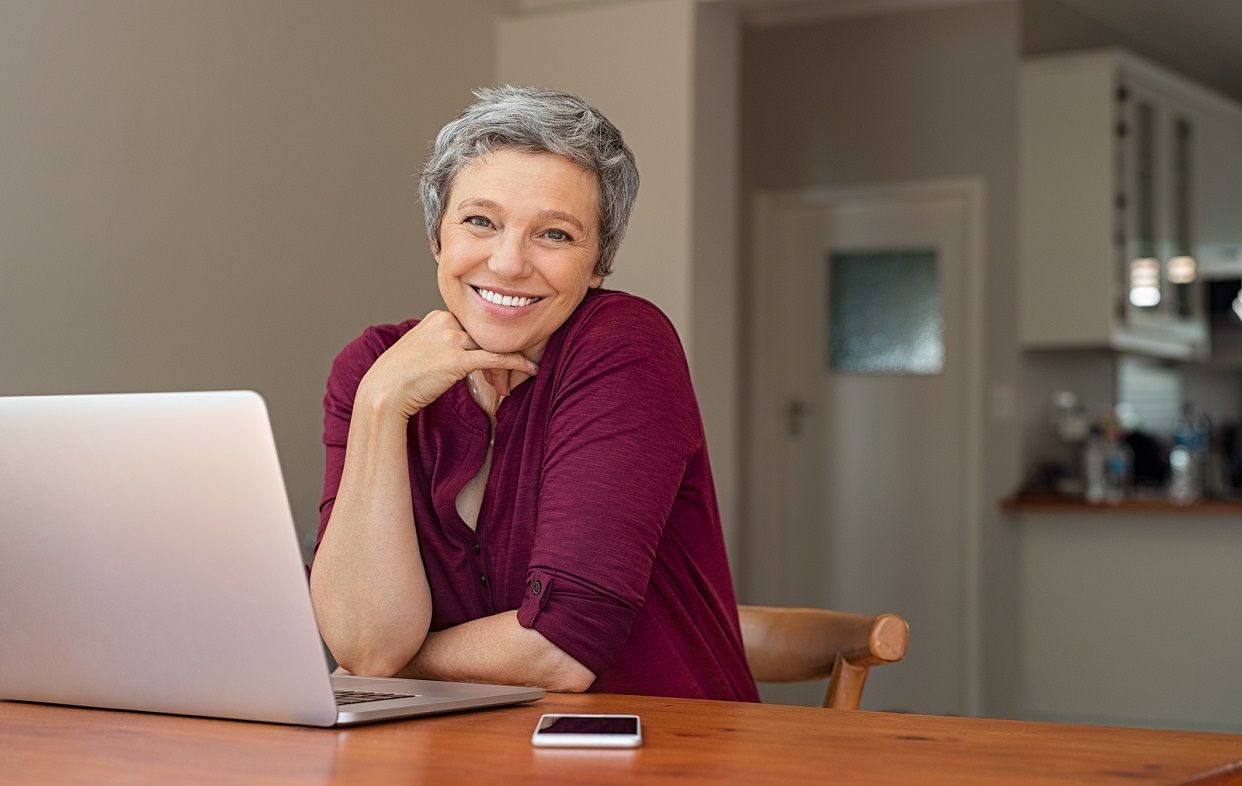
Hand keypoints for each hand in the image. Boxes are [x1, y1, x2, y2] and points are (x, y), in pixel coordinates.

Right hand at [356, 310, 536, 418]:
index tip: (501, 355)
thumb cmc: (401, 375)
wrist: (384, 391)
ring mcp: (452, 339)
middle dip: (503, 349)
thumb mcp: (422, 348)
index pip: (476, 323)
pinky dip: (516, 363)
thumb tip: (465, 351)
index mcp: (439, 316)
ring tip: (526, 368)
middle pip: (487, 332)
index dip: (489, 341)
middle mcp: (446, 322)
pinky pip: (496, 358)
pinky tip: (530, 369)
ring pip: (493, 344)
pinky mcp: (458, 359)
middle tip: (518, 365)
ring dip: (511, 359)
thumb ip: (444, 342)